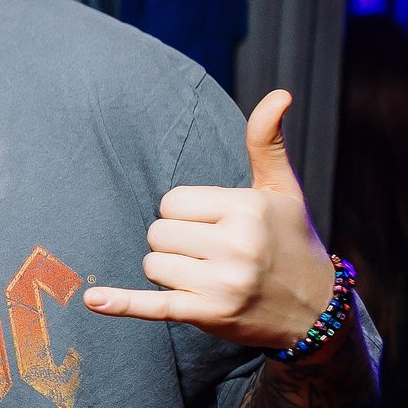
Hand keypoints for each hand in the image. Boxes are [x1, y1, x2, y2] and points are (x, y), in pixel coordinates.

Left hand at [84, 89, 334, 348]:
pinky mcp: (207, 314)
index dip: (186, 213)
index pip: (171, 201)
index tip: (215, 224)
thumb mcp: (282, 190)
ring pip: (152, 265)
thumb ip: (266, 142)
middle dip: (175, 241)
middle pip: (157, 232)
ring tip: (208, 274)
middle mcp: (235, 245)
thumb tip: (279, 93)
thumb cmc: (290, 240)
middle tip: (212, 252)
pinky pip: (152, 305)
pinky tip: (92, 299)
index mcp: (247, 208)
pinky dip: (121, 303)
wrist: (314, 309)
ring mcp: (221, 284)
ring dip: (168, 270)